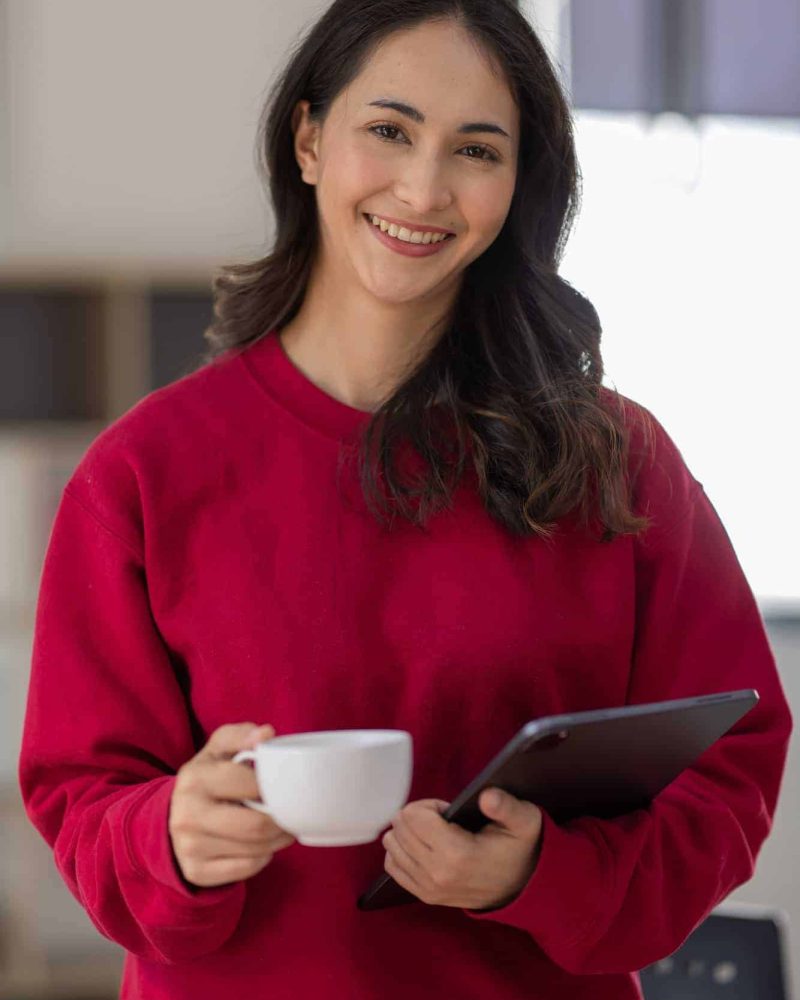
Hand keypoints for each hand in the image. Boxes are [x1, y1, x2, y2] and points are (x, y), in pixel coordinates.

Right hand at [169, 722, 295, 889]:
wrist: (173, 816)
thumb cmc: (208, 777)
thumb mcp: (219, 749)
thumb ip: (241, 735)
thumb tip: (266, 734)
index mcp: (195, 779)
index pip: (252, 785)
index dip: (277, 787)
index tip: (285, 786)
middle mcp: (188, 814)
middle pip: (257, 826)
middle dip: (282, 821)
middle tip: (292, 813)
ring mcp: (190, 847)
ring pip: (256, 850)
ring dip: (278, 840)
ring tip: (282, 827)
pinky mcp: (197, 871)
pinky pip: (247, 869)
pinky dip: (263, 857)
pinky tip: (262, 844)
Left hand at [382, 788, 542, 910]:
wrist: (521, 888)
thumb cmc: (519, 847)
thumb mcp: (524, 821)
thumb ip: (506, 806)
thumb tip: (487, 796)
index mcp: (458, 855)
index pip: (413, 816)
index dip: (429, 805)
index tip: (448, 810)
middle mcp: (438, 874)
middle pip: (399, 828)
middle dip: (417, 815)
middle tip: (442, 820)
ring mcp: (429, 888)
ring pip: (392, 845)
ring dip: (408, 831)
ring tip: (434, 833)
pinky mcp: (425, 895)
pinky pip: (392, 866)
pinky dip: (400, 850)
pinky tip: (421, 845)